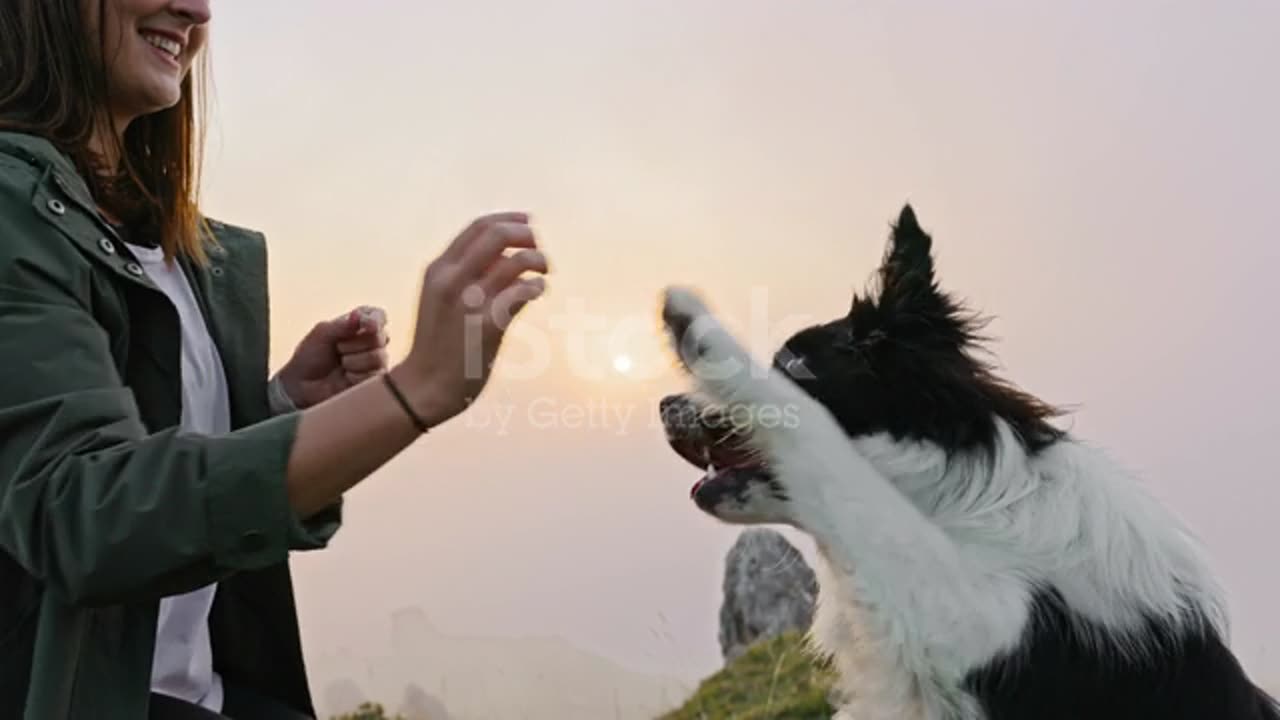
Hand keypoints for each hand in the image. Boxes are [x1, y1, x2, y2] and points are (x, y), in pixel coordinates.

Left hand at [277, 305, 390, 408]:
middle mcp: (371, 342)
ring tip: (341, 364)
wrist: (302, 385)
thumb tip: (360, 316)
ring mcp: (374, 362)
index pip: (379, 316)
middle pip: (380, 337)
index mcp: (359, 325)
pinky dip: (356, 375)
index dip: (375, 319)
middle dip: (355, 343)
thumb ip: (343, 324)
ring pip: (378, 356)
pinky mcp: (374, 381)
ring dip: (353, 361)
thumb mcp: (322, 333)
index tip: (365, 324)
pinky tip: (346, 377)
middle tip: (338, 349)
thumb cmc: (310, 357)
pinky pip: (374, 374)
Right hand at [392, 211, 548, 426]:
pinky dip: (536, 286)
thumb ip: (465, 274)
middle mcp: (452, 280)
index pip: (479, 226)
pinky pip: (521, 293)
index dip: (510, 220)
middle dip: (527, 235)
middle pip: (497, 236)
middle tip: (539, 249)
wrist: (424, 386)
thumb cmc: (439, 343)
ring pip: (515, 262)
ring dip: (538, 261)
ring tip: (544, 272)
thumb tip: (506, 255)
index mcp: (440, 269)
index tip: (528, 224)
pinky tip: (538, 291)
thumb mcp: (441, 298)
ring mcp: (469, 303)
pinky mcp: (487, 327)